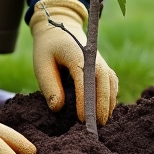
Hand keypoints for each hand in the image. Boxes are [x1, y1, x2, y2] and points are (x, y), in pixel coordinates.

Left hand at [28, 0, 117, 124]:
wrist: (59, 27)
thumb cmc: (48, 48)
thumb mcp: (41, 64)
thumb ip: (49, 85)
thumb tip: (58, 108)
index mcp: (77, 54)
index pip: (84, 80)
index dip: (84, 101)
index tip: (82, 119)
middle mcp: (93, 57)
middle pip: (103, 81)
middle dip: (102, 105)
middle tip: (96, 126)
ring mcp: (100, 61)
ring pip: (110, 82)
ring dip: (108, 102)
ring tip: (102, 123)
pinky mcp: (103, 66)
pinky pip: (111, 82)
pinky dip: (111, 96)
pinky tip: (106, 111)